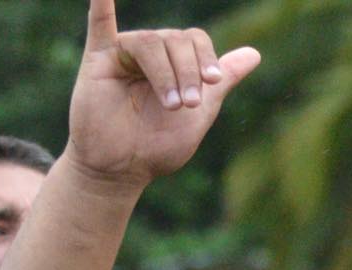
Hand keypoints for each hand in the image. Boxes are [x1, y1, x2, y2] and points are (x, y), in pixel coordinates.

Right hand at [64, 0, 259, 190]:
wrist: (121, 171)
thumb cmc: (156, 146)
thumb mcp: (199, 115)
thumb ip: (222, 81)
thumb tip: (254, 54)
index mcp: (174, 61)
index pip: (195, 40)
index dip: (207, 57)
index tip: (213, 82)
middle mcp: (150, 52)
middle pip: (176, 39)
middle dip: (188, 71)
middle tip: (188, 104)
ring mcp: (123, 54)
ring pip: (151, 42)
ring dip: (166, 73)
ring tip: (171, 105)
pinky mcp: (97, 61)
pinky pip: (100, 26)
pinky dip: (102, 6)